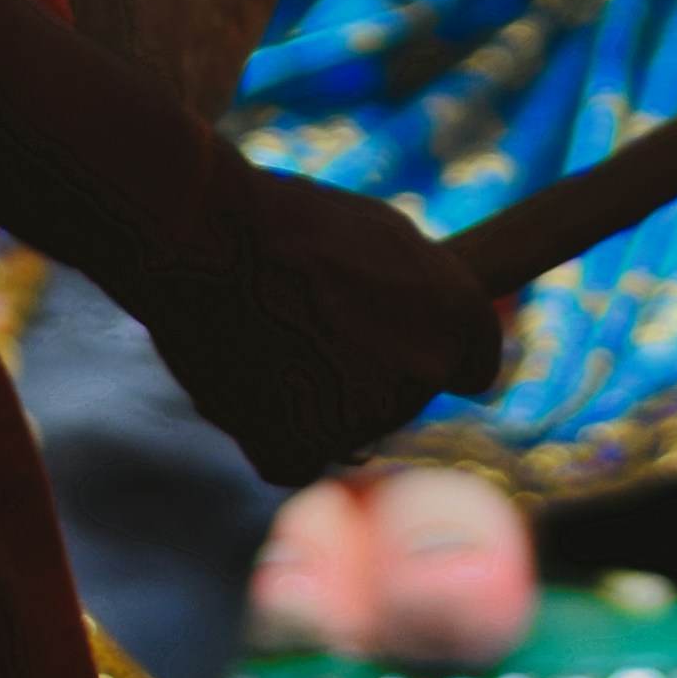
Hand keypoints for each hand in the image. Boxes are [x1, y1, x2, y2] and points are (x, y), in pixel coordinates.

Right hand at [150, 158, 507, 491]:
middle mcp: (424, 374)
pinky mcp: (298, 454)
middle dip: (374, 371)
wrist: (201, 235)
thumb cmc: (289, 222)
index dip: (435, 349)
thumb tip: (437, 340)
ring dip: (319, 396)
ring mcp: (363, 422)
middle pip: (406, 396)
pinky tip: (251, 375)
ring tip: (271, 334)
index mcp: (459, 313)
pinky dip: (277, 427)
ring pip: (348, 425)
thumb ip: (424, 293)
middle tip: (317, 323)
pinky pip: (300, 454)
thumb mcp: (382, 235)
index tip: (405, 339)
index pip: (475, 364)